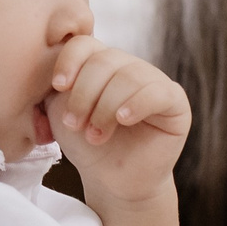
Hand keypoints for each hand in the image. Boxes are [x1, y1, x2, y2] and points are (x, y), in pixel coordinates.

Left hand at [47, 38, 190, 206]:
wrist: (111, 181)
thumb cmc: (85, 145)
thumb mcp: (60, 110)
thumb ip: (56, 84)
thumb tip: (51, 58)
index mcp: (100, 63)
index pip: (85, 43)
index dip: (69, 61)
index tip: (58, 86)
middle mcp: (129, 66)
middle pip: (104, 60)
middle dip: (84, 94)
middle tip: (74, 124)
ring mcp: (154, 81)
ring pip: (129, 76)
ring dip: (105, 107)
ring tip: (95, 135)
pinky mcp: (175, 101)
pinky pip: (157, 91)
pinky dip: (136, 104)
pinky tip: (123, 120)